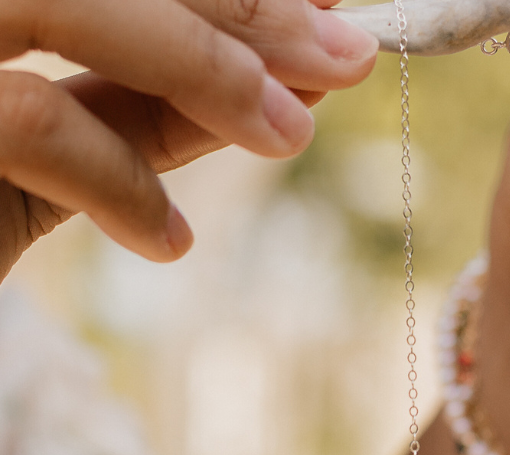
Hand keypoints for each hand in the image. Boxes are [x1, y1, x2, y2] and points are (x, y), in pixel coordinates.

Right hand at [0, 0, 376, 278]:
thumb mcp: (44, 148)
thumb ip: (139, 102)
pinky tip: (170, 244)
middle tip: (346, 53)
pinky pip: (26, 120)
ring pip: (59, 0)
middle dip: (232, 2)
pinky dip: (116, 177)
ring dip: (196, 63)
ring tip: (290, 133)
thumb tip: (282, 84)